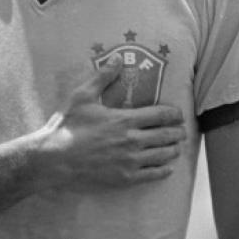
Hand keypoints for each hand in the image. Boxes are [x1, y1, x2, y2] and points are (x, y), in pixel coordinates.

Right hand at [36, 55, 185, 189]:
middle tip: (183, 130)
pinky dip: (164, 170)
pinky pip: (152, 175)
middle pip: (166, 135)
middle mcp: (132, 141)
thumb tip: (118, 59)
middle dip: (178, 131)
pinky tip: (167, 168)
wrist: (55, 159)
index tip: (179, 113)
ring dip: (173, 150)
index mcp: (124, 119)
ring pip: (162, 156)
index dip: (174, 114)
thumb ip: (103, 77)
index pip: (160, 115)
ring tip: (177, 147)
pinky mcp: (125, 179)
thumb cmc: (68, 125)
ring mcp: (130, 162)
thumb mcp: (82, 95)